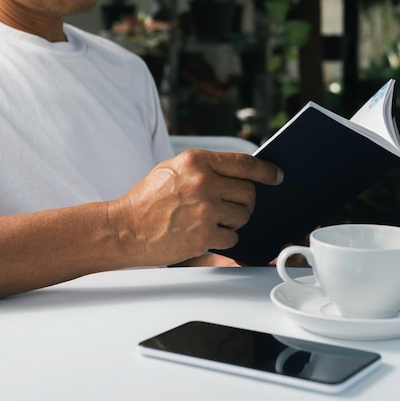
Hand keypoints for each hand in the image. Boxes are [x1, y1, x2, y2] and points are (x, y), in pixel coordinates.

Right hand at [108, 150, 282, 265]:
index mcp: (196, 161)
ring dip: (232, 222)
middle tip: (229, 208)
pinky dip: (223, 239)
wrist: (123, 229)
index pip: (244, 162)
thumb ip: (204, 168)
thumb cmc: (146, 201)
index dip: (265, 170)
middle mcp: (202, 182)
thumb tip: (239, 172)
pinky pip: (232, 236)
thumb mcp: (173, 170)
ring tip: (208, 221)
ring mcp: (205, 208)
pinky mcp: (204, 234)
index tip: (276, 176)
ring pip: (243, 216)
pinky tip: (203, 235)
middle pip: (248, 193)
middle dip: (243, 203)